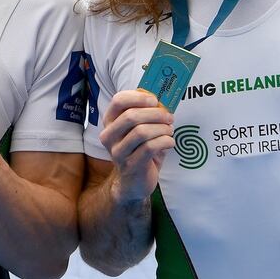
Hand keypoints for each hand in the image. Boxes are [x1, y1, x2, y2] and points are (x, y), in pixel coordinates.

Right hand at [99, 89, 174, 204]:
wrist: (133, 181)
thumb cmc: (139, 149)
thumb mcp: (138, 129)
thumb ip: (146, 113)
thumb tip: (162, 97)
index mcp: (110, 121)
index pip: (118, 101)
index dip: (138, 97)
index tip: (155, 100)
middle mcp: (109, 136)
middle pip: (131, 116)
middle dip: (155, 114)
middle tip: (169, 117)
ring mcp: (118, 152)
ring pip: (141, 132)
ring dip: (162, 128)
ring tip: (170, 131)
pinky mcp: (130, 165)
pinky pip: (150, 147)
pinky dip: (165, 141)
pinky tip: (170, 142)